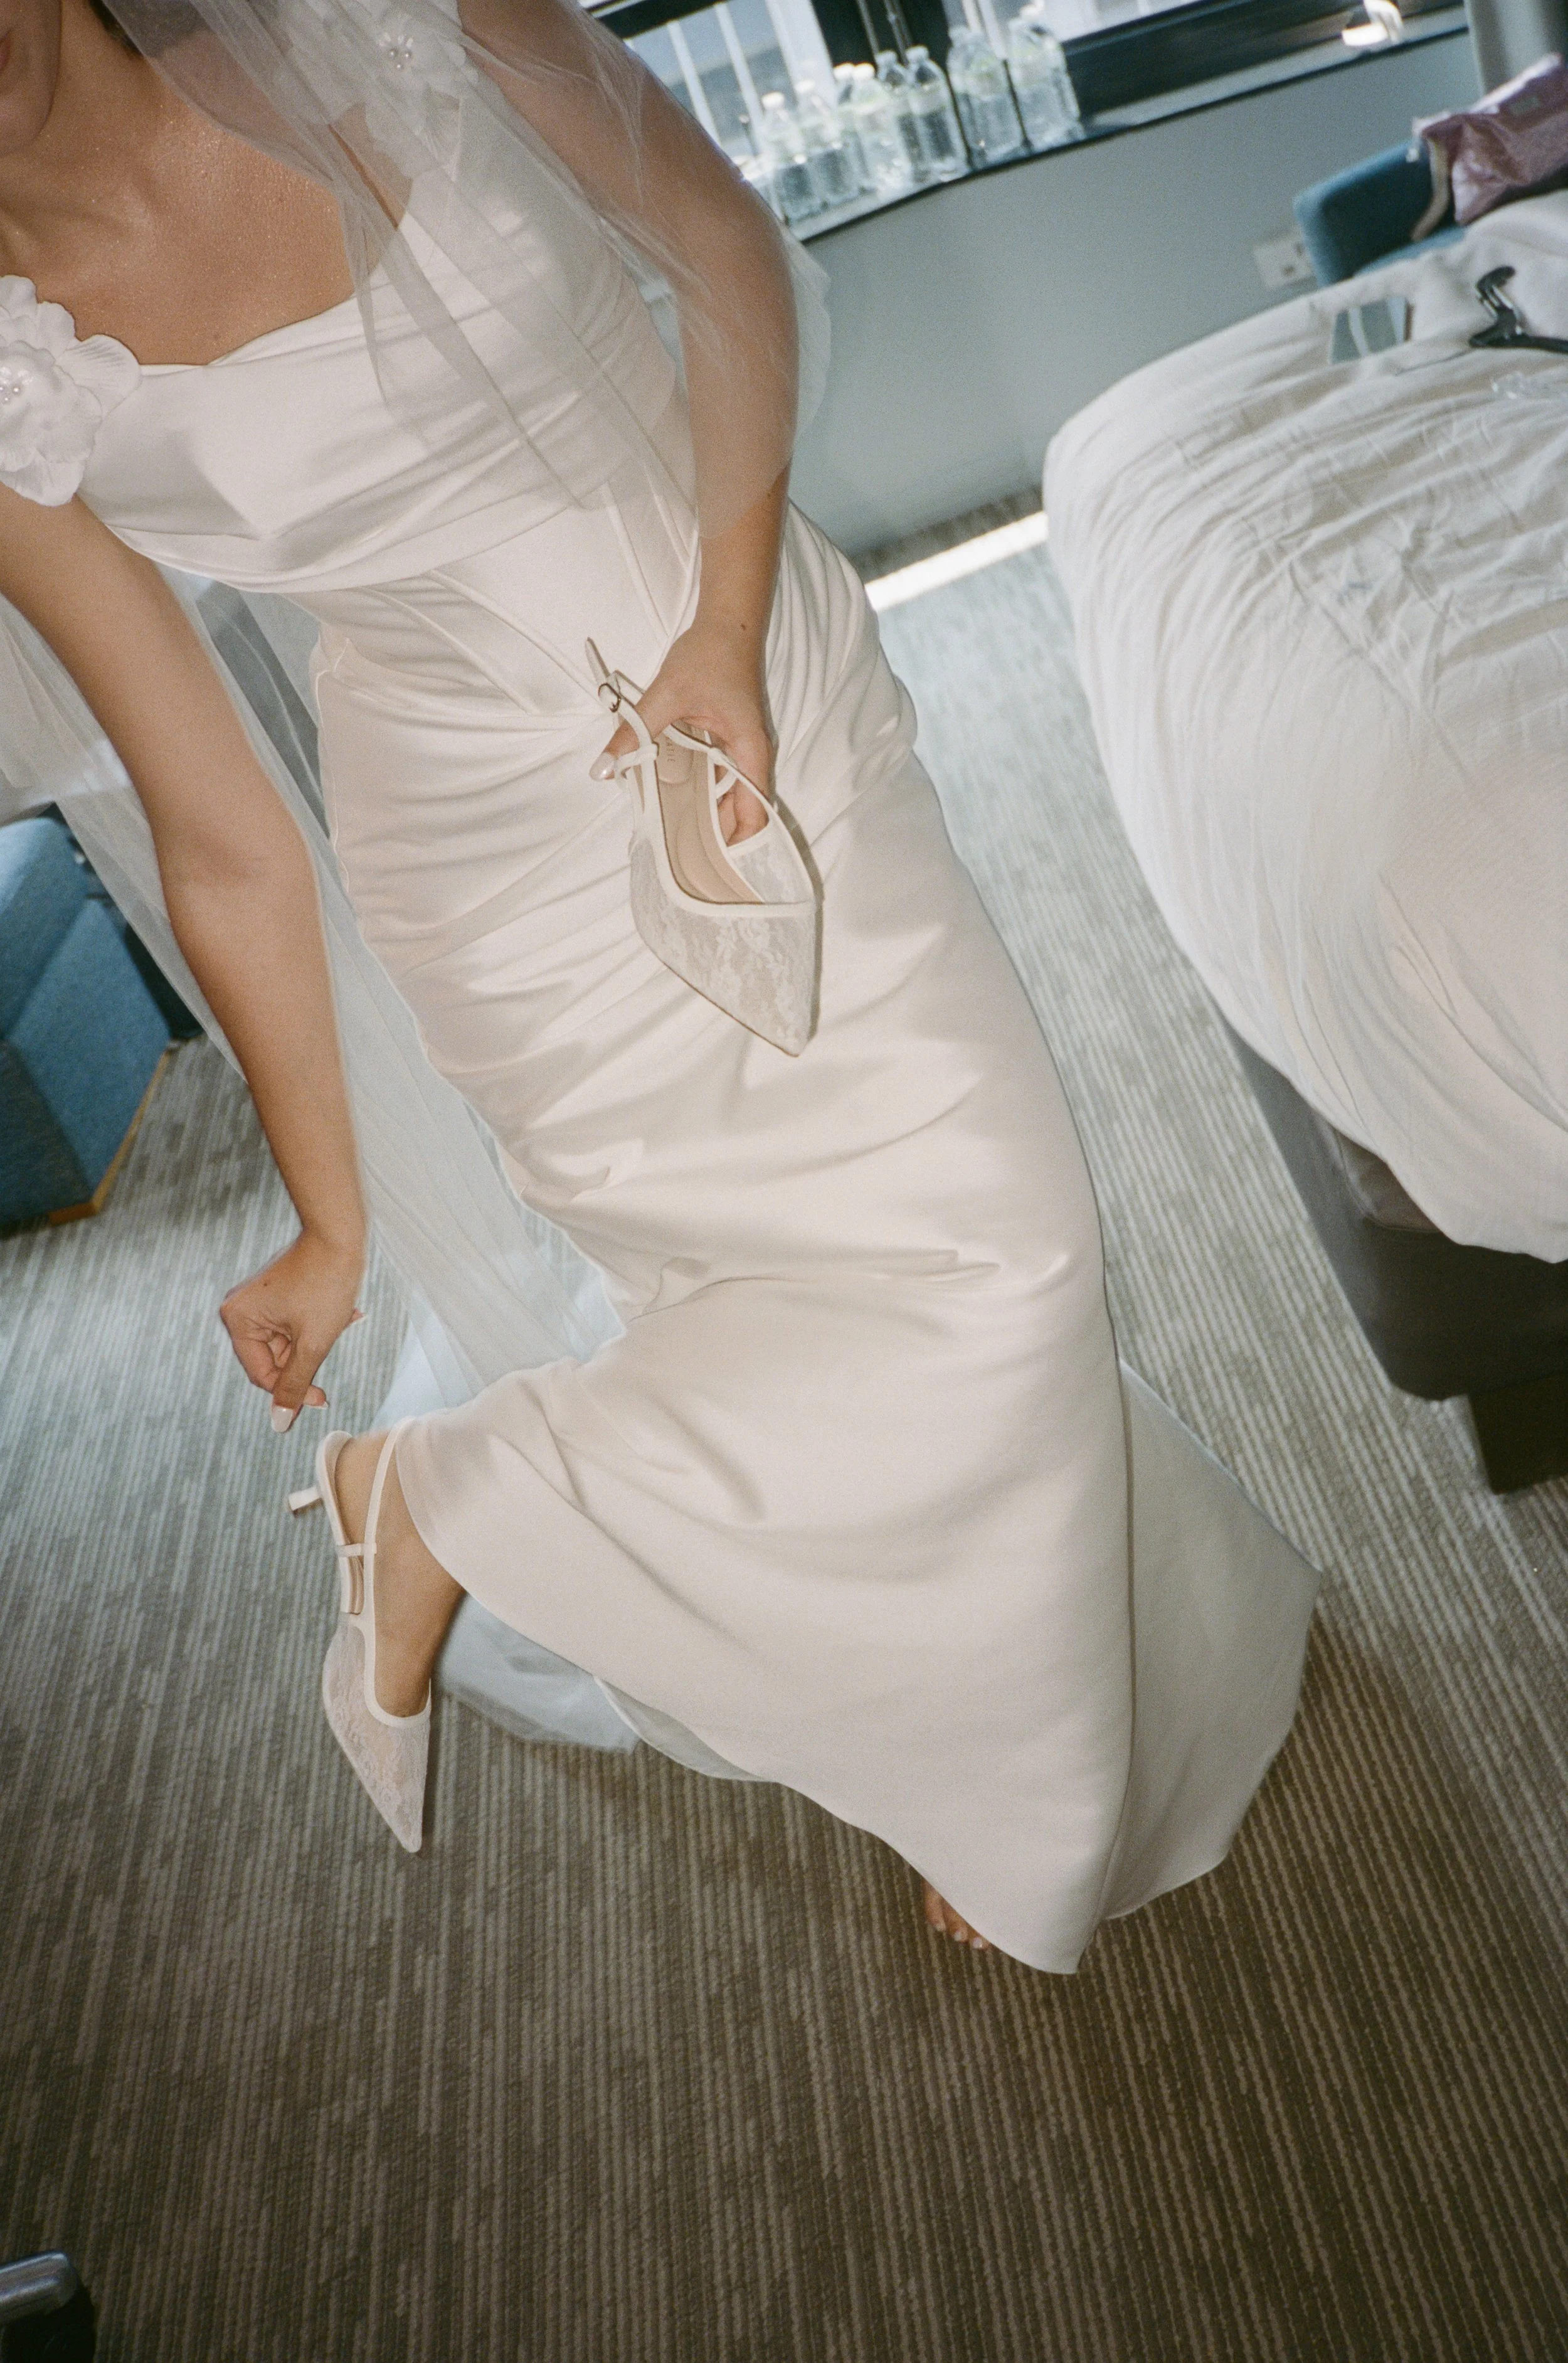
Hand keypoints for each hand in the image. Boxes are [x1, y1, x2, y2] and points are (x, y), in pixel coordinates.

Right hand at [219, 1230, 364, 1431]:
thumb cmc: (327, 1285)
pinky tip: (340, 1313)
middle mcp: (240, 1310)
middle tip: (331, 1340)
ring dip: (316, 1340)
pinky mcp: (275, 1295)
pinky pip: (293, 1326)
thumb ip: (296, 1385)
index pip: (262, 1375)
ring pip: (288, 1343)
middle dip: (308, 1356)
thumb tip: (280, 1423)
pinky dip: (316, 1327)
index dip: (292, 1391)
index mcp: (238, 1321)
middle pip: (274, 1359)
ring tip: (338, 1318)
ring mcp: (257, 1301)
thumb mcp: (313, 1343)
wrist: (341, 1236)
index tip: (322, 1399)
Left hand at [598, 615, 773, 842]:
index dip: (735, 842)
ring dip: (702, 810)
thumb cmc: (709, 655)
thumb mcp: (666, 694)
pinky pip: (716, 773)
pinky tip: (667, 791)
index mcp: (749, 750)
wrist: (727, 621)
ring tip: (670, 830)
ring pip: (727, 793)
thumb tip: (604, 769)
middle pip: (740, 809)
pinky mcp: (728, 739)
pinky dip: (696, 786)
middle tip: (678, 852)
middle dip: (713, 832)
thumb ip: (634, 732)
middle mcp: (751, 755)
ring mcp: (740, 748)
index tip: (708, 862)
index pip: (755, 813)